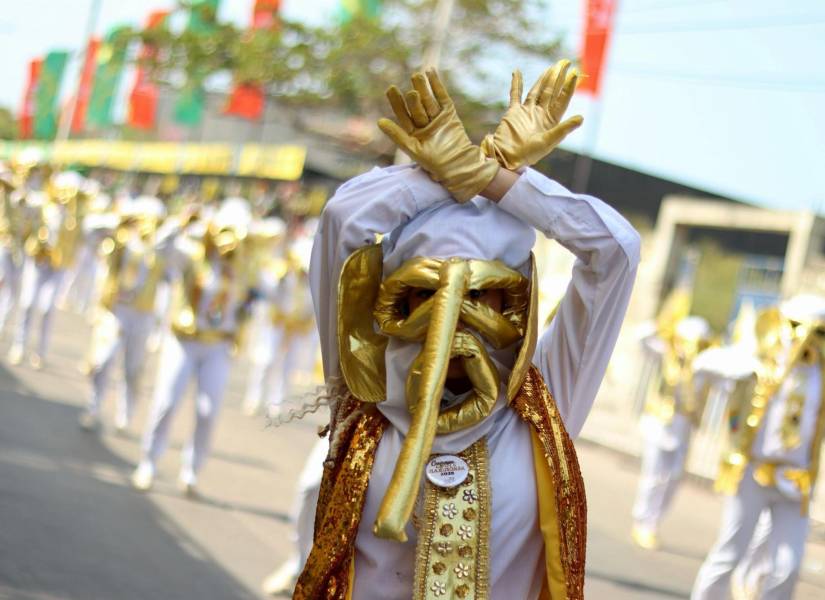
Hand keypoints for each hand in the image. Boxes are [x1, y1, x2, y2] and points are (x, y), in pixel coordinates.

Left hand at [378, 69, 498, 202]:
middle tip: (409, 86)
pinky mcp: (449, 114)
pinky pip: (442, 98)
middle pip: (416, 106)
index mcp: (413, 133)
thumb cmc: (433, 162)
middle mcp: (423, 124)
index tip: (391, 89)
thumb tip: (379, 121)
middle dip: (412, 97)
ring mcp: (436, 119)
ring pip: (428, 100)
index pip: (403, 115)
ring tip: (417, 75)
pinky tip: (431, 72)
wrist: (458, 164)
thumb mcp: (412, 149)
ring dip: (423, 87)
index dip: (397, 103)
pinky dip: (437, 85)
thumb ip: (397, 135)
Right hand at [481, 59, 582, 169]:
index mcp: (551, 121)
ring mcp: (527, 112)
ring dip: (543, 79)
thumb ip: (563, 129)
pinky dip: (516, 83)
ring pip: (537, 91)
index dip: (569, 86)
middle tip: (564, 62)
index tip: (575, 73)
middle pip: (551, 92)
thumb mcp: (548, 141)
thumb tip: (581, 118)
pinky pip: (515, 95)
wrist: (507, 158)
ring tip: (550, 67)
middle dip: (558, 77)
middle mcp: (540, 114)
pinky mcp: (513, 112)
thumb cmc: (528, 154)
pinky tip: (517, 72)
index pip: (562, 100)